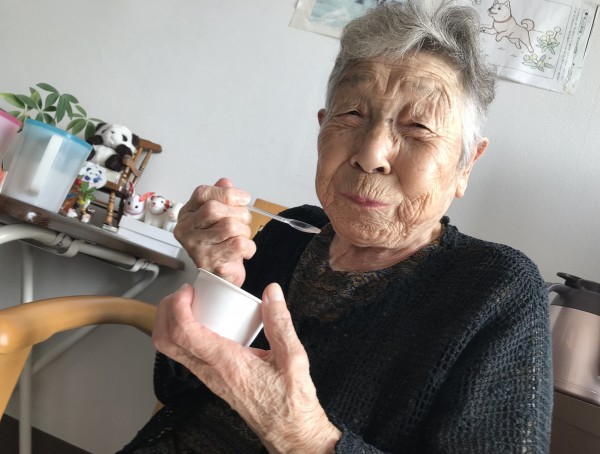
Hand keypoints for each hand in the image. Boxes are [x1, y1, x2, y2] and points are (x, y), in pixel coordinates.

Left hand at [152, 283, 341, 452]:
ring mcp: (208, 378)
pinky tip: (205, 323)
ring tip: (192, 304)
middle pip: (166, 342)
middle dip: (166, 311)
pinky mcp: (211, 379)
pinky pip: (184, 355)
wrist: (288, 430)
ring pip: (171, 350)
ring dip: (171, 323)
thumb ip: (280, 322)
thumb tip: (271, 292)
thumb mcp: (293, 357)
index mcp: (227, 363)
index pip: (184, 334)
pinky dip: (183, 334)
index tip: (190, 291)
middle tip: (184, 294)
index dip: (178, 307)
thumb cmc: (290, 401)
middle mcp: (211, 372)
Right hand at [173, 177, 255, 285]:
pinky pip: (238, 244)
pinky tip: (244, 251)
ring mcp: (196, 248)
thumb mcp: (220, 217)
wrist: (221, 278)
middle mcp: (187, 230)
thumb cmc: (220, 246)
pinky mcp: (211, 262)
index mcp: (187, 215)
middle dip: (239, 212)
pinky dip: (249, 247)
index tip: (243, 198)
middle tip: (244, 221)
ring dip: (245, 231)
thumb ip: (221, 197)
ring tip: (242, 237)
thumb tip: (226, 182)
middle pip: (214, 209)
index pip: (203, 193)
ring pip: (229, 226)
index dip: (227, 193)